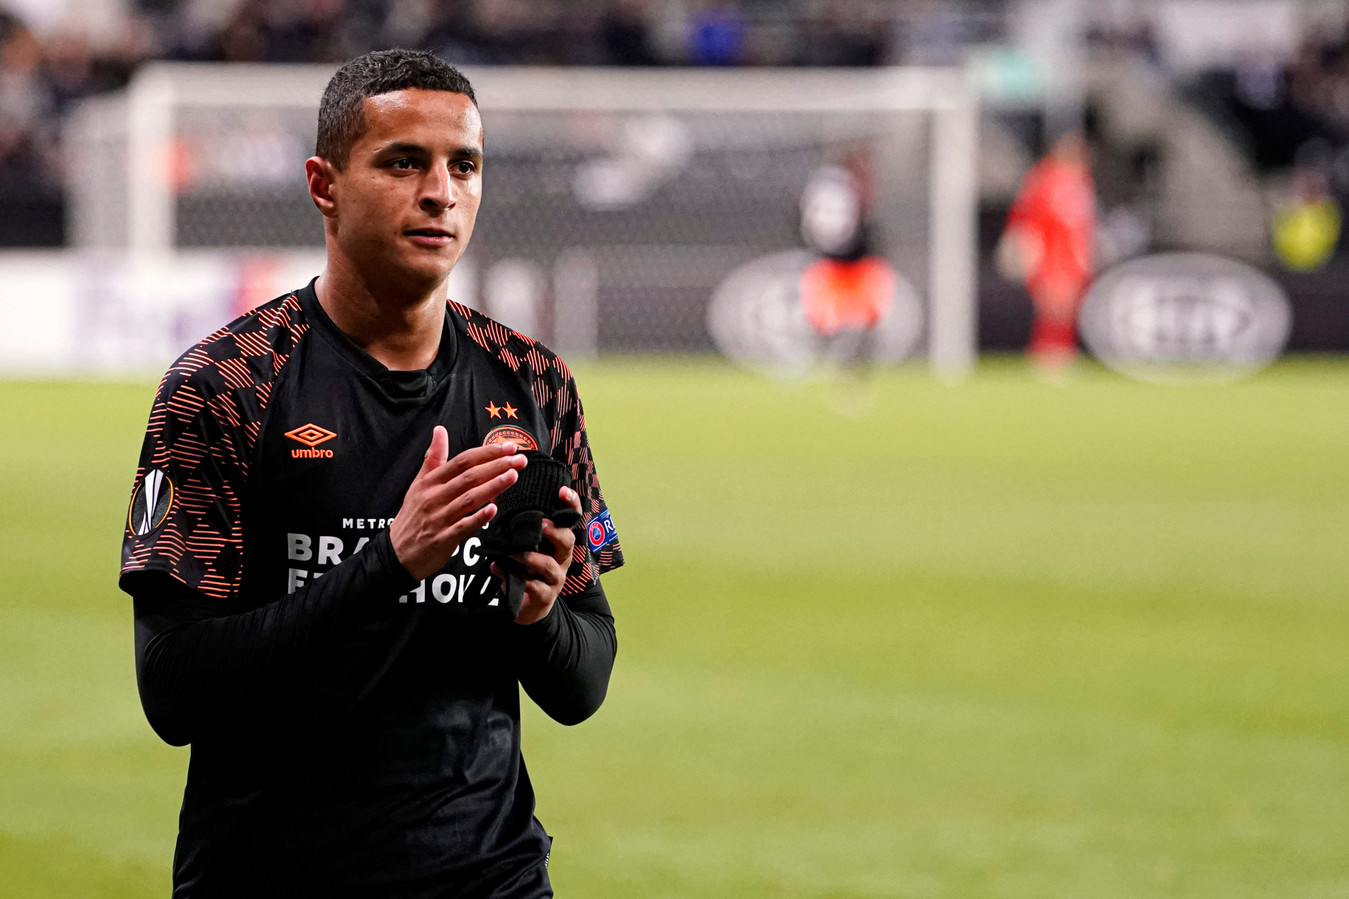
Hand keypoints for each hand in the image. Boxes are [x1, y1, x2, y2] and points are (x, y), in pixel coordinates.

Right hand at [390, 426, 526, 580]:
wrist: (397, 553)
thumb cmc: (412, 516)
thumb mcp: (418, 484)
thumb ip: (433, 458)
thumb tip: (439, 430)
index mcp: (430, 482)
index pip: (462, 461)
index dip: (487, 453)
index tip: (508, 447)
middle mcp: (434, 497)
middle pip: (470, 477)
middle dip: (497, 466)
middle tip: (519, 460)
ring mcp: (439, 518)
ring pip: (469, 498)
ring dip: (493, 486)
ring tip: (513, 476)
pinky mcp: (443, 539)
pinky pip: (463, 526)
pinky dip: (479, 517)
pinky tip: (494, 509)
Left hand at [492, 486, 582, 624]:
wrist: (527, 607)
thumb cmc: (526, 570)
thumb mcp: (523, 547)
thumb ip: (516, 529)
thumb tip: (496, 498)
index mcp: (558, 542)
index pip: (570, 519)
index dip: (570, 504)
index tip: (562, 491)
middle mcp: (562, 558)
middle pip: (568, 540)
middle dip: (555, 531)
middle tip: (542, 524)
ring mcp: (556, 578)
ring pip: (549, 565)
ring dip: (530, 558)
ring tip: (512, 553)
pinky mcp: (546, 596)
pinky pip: (536, 587)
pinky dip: (518, 580)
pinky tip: (500, 572)